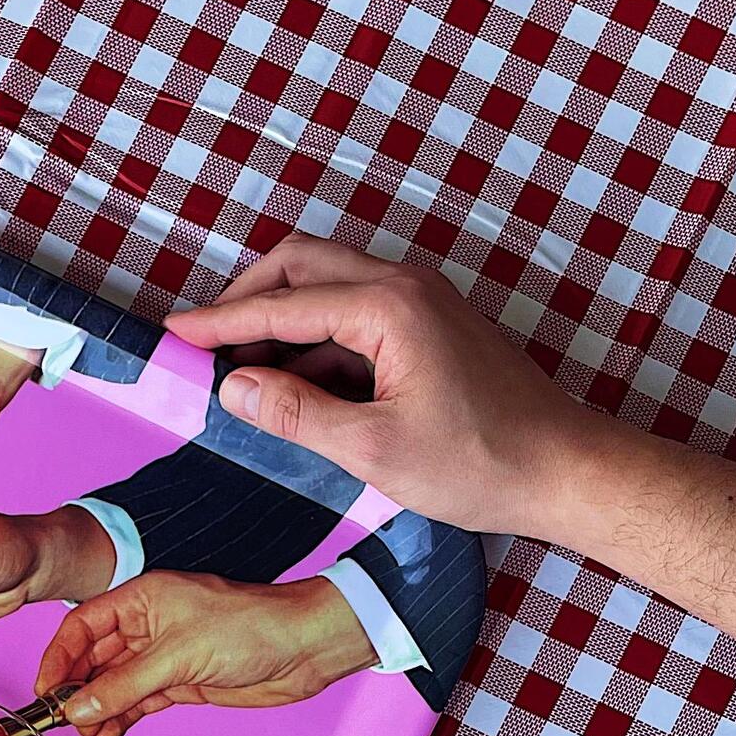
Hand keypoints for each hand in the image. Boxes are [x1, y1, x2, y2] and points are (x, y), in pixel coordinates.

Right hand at [31, 571, 375, 735]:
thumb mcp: (177, 656)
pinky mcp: (180, 681)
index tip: (44, 690)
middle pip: (94, 657)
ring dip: (98, 708)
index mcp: (141, 598)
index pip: (82, 625)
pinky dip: (121, 717)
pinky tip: (109, 734)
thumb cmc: (250, 628)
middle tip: (62, 719)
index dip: (59, 656)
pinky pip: (138, 700)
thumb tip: (78, 707)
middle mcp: (147, 624)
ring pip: (114, 683)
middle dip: (76, 688)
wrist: (303, 649)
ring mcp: (163, 654)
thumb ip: (123, 685)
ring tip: (90, 732)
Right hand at [163, 235, 608, 542]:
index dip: (219, 322)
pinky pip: (356, 316)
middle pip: (301, 266)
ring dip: (280, 323)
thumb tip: (233, 387)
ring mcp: (421, 301)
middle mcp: (404, 285)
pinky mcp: (431, 326)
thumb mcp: (372, 450)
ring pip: (328, 288)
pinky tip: (295, 388)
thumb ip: (296, 413)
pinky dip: (316, 342)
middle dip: (245, 301)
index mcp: (388, 306)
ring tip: (240, 375)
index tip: (171, 336)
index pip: (281, 303)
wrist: (564, 469)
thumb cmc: (480, 463)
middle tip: (201, 346)